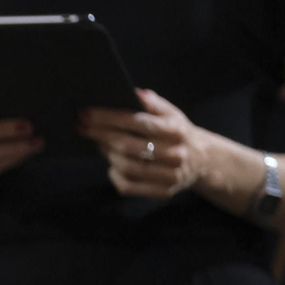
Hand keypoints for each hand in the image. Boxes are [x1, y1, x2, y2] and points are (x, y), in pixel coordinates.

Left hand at [79, 88, 204, 197]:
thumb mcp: (171, 114)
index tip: (86, 113)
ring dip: (107, 153)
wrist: (203, 161)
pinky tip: (112, 165)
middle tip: (81, 127)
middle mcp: (175, 154)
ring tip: (98, 143)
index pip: (137, 122)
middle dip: (100, 135)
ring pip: (126, 166)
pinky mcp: (163, 192)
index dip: (109, 118)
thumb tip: (131, 92)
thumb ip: (152, 103)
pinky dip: (115, 175)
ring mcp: (170, 175)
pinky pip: (129, 186)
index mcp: (175, 130)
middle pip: (128, 145)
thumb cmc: (177, 132)